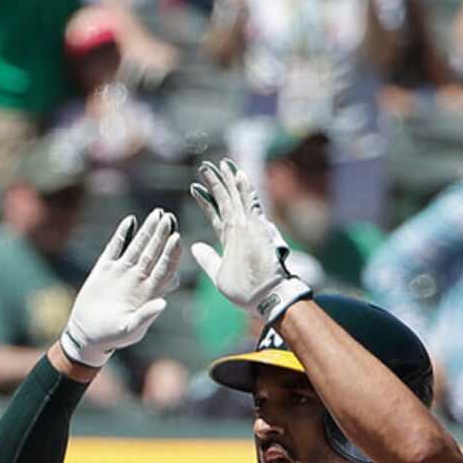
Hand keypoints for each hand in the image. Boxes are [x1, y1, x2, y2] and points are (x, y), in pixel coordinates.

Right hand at [59, 208, 180, 369]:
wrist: (87, 334)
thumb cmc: (111, 337)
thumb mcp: (129, 330)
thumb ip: (146, 316)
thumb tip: (164, 303)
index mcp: (148, 293)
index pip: (163, 269)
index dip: (170, 253)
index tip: (177, 238)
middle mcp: (138, 279)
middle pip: (153, 253)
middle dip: (161, 235)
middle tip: (169, 218)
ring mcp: (122, 272)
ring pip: (138, 246)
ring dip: (147, 230)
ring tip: (157, 214)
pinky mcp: (105, 268)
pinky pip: (116, 247)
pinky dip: (122, 234)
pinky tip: (130, 221)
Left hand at [189, 158, 311, 324]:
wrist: (267, 298)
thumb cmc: (247, 292)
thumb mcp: (218, 276)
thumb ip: (207, 260)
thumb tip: (194, 246)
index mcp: (230, 241)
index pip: (216, 216)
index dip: (205, 202)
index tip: (195, 188)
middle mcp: (240, 230)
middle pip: (225, 202)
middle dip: (214, 184)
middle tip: (204, 168)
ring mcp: (249, 227)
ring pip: (235, 197)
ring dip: (227, 180)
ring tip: (218, 164)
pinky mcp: (258, 228)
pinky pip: (250, 203)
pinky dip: (244, 188)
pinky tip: (238, 174)